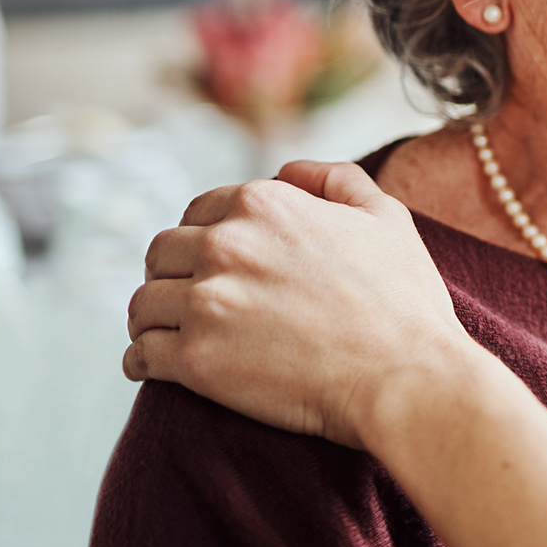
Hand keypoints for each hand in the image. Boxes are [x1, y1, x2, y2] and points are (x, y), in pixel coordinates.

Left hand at [125, 159, 480, 450]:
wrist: (407, 376)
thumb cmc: (405, 301)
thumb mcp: (387, 217)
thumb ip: (336, 179)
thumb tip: (288, 169)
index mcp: (265, 204)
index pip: (198, 211)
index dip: (205, 237)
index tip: (214, 265)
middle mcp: (226, 243)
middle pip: (161, 252)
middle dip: (172, 274)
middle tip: (191, 301)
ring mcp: (206, 302)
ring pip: (143, 302)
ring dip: (153, 317)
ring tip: (170, 334)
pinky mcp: (196, 359)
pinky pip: (140, 354)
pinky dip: (142, 361)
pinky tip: (157, 367)